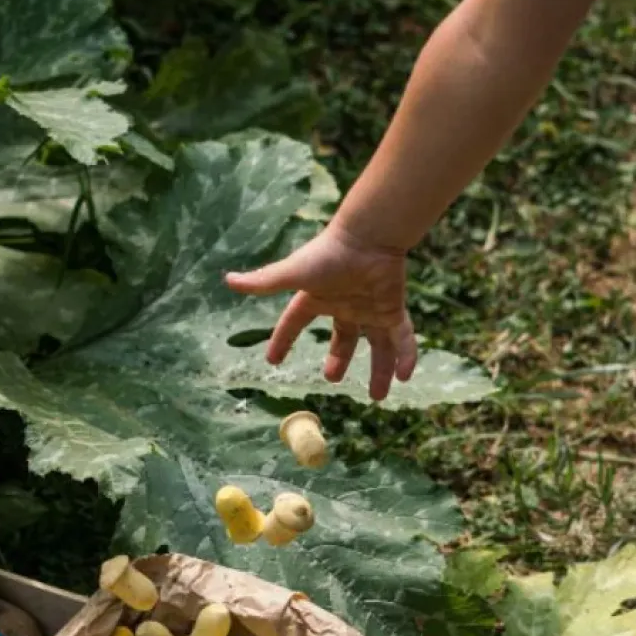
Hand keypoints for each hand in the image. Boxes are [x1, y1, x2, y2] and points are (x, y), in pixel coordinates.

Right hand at [225, 224, 418, 400]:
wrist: (369, 238)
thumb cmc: (329, 254)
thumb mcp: (293, 274)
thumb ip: (264, 282)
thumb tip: (229, 280)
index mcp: (317, 297)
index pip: (295, 323)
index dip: (284, 340)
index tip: (273, 360)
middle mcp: (344, 305)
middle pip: (342, 338)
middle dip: (339, 358)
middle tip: (332, 379)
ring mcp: (371, 308)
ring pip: (376, 345)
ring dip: (379, 370)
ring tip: (378, 397)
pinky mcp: (394, 308)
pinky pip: (402, 337)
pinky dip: (406, 356)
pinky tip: (405, 376)